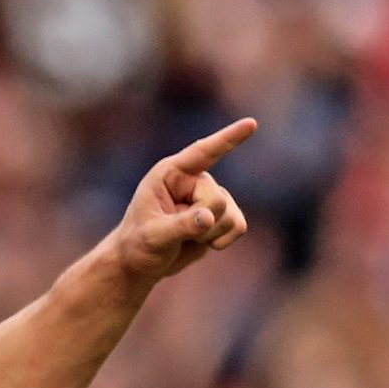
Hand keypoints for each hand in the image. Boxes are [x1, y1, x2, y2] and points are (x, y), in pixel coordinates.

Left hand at [112, 118, 255, 281]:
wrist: (140, 264)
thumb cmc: (137, 245)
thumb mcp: (153, 236)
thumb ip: (181, 226)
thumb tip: (210, 218)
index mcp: (170, 174)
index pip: (203, 153)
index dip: (228, 138)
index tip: (251, 124)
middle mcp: (193, 181)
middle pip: (217, 199)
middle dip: (202, 223)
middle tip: (175, 232)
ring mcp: (210, 197)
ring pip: (230, 215)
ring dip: (210, 235)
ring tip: (184, 238)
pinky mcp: (222, 216)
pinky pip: (238, 226)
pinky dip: (222, 240)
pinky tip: (201, 243)